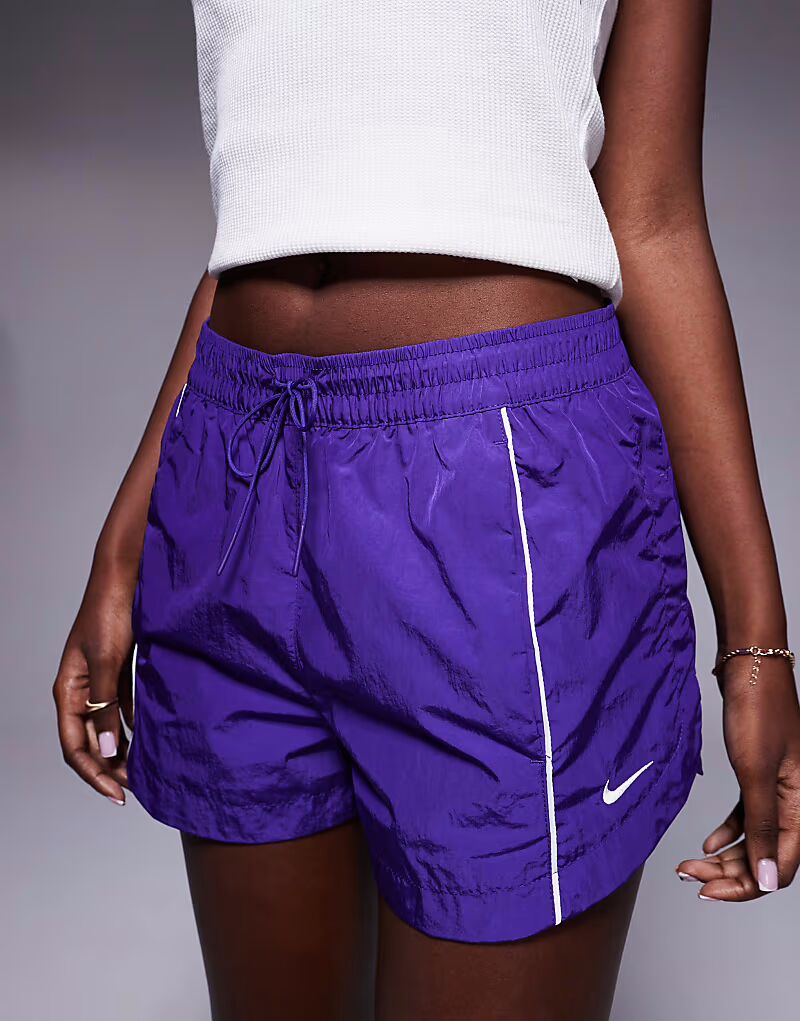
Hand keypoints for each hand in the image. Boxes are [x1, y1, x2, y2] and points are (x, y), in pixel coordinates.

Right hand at [53, 555, 136, 805]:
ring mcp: (100, 683)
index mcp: (68, 691)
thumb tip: (105, 748)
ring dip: (121, 752)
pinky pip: (122, 711)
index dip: (93, 773)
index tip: (116, 792)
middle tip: (133, 789)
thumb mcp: (106, 660)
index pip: (75, 746)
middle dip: (108, 768)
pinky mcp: (118, 674)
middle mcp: (81, 691)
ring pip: (106, 729)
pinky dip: (133, 729)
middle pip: (89, 742)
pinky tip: (149, 741)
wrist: (124, 579)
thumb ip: (105, 703)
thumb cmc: (110, 613)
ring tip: (141, 772)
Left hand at [676, 655, 799, 899]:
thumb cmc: (757, 710)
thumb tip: (768, 879)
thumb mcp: (756, 772)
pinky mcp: (759, 773)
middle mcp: (795, 801)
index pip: (781, 865)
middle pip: (766, 856)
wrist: (748, 666)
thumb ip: (763, 826)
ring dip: (726, 856)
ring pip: (755, 837)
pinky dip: (729, 831)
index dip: (747, 886)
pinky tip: (709, 842)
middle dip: (730, 874)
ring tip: (692, 865)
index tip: (709, 891)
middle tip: (692, 878)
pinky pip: (748, 815)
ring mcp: (777, 787)